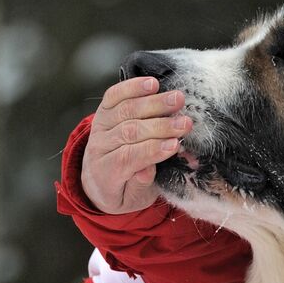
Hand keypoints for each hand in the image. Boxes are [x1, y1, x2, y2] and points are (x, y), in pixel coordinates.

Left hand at [81, 76, 191, 213]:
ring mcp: (100, 126)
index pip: (128, 158)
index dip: (152, 150)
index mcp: (106, 173)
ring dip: (154, 103)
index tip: (176, 145)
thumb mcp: (133, 199)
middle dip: (160, 126)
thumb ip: (140, 185)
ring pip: (125, 111)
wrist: (98, 180)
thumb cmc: (123, 191)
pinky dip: (133, 87)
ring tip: (178, 100)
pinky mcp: (103, 111)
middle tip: (185, 123)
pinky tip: (153, 83)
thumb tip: (148, 169)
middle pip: (129, 131)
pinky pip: (115, 95)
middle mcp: (99, 147)